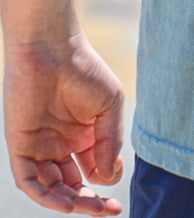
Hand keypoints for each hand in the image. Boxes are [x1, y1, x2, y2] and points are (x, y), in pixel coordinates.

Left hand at [4, 34, 124, 214]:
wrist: (53, 47)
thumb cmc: (85, 69)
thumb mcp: (109, 105)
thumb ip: (110, 142)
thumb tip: (107, 177)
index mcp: (83, 133)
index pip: (94, 168)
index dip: (107, 175)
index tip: (117, 170)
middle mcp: (61, 144)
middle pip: (73, 184)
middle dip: (90, 201)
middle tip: (108, 210)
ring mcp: (41, 146)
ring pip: (52, 188)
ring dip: (70, 202)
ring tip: (89, 206)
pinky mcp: (21, 147)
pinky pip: (30, 181)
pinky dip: (46, 196)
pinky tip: (67, 202)